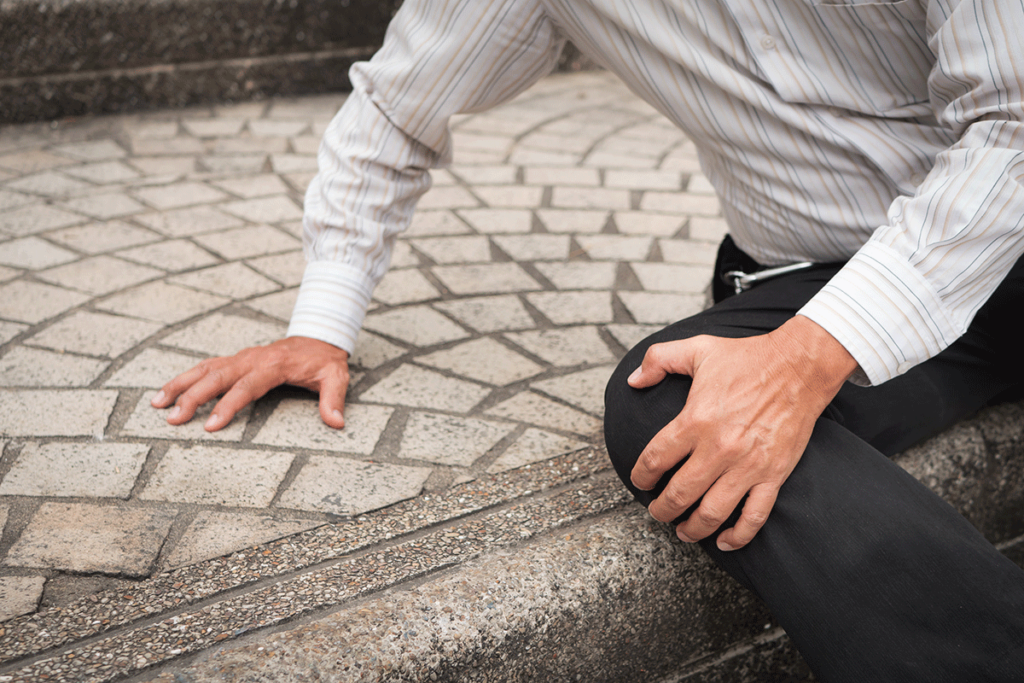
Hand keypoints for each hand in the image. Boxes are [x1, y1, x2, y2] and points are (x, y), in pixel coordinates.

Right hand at [151, 336, 350, 430]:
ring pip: (205, 369)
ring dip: (180, 384)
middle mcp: (252, 359)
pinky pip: (207, 366)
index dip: (228, 406)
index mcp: (274, 365)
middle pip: (217, 377)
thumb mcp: (336, 376)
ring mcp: (241, 357)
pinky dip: (186, 377)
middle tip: (173, 419)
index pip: (246, 387)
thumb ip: (334, 399)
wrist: (320, 335)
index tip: (210, 426)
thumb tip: (337, 422)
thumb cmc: (325, 360)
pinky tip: (168, 391)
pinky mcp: (236, 359)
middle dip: (193, 398)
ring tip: (156, 403)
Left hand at [627, 315, 856, 550]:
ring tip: (682, 531)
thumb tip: (633, 381)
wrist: (800, 366)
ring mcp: (748, 466)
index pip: (656, 459)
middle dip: (661, 509)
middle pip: (679, 494)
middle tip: (656, 511)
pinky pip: (754, 516)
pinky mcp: (773, 475)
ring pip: (712, 513)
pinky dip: (738, 536)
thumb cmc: (748, 357)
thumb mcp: (697, 349)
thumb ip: (659, 359)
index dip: (641, 475)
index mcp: (696, 419)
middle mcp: (719, 448)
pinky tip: (724, 541)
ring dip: (692, 529)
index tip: (639, 481)